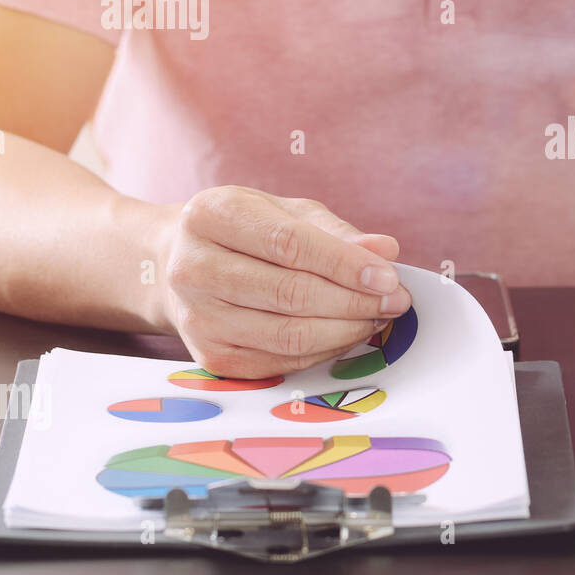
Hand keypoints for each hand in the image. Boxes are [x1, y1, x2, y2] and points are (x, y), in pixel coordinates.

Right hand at [157, 186, 410, 377]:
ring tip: (378, 316)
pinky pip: (282, 361)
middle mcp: (194, 267)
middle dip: (356, 300)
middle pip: (291, 293)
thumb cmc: (245, 232)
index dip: (345, 264)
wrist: (178, 266)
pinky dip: (325, 350)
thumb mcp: (286, 212)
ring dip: (347, 329)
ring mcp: (197, 316)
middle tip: (396, 300)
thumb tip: (385, 250)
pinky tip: (347, 333)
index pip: (289, 244)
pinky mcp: (210, 357)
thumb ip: (336, 232)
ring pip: (289, 334)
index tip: (388, 277)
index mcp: (211, 216)